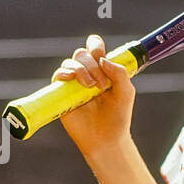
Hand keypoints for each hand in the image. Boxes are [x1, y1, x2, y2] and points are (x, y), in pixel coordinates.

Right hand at [56, 35, 136, 155]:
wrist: (105, 139)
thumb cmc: (118, 117)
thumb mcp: (126, 92)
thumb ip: (119, 73)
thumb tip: (102, 60)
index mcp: (103, 70)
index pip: (95, 48)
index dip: (95, 45)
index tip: (100, 53)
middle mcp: (87, 74)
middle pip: (82, 54)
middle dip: (92, 64)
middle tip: (100, 84)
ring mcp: (74, 84)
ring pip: (70, 62)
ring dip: (80, 70)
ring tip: (90, 87)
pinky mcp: (62, 94)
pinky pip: (58, 75)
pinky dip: (64, 73)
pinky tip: (71, 79)